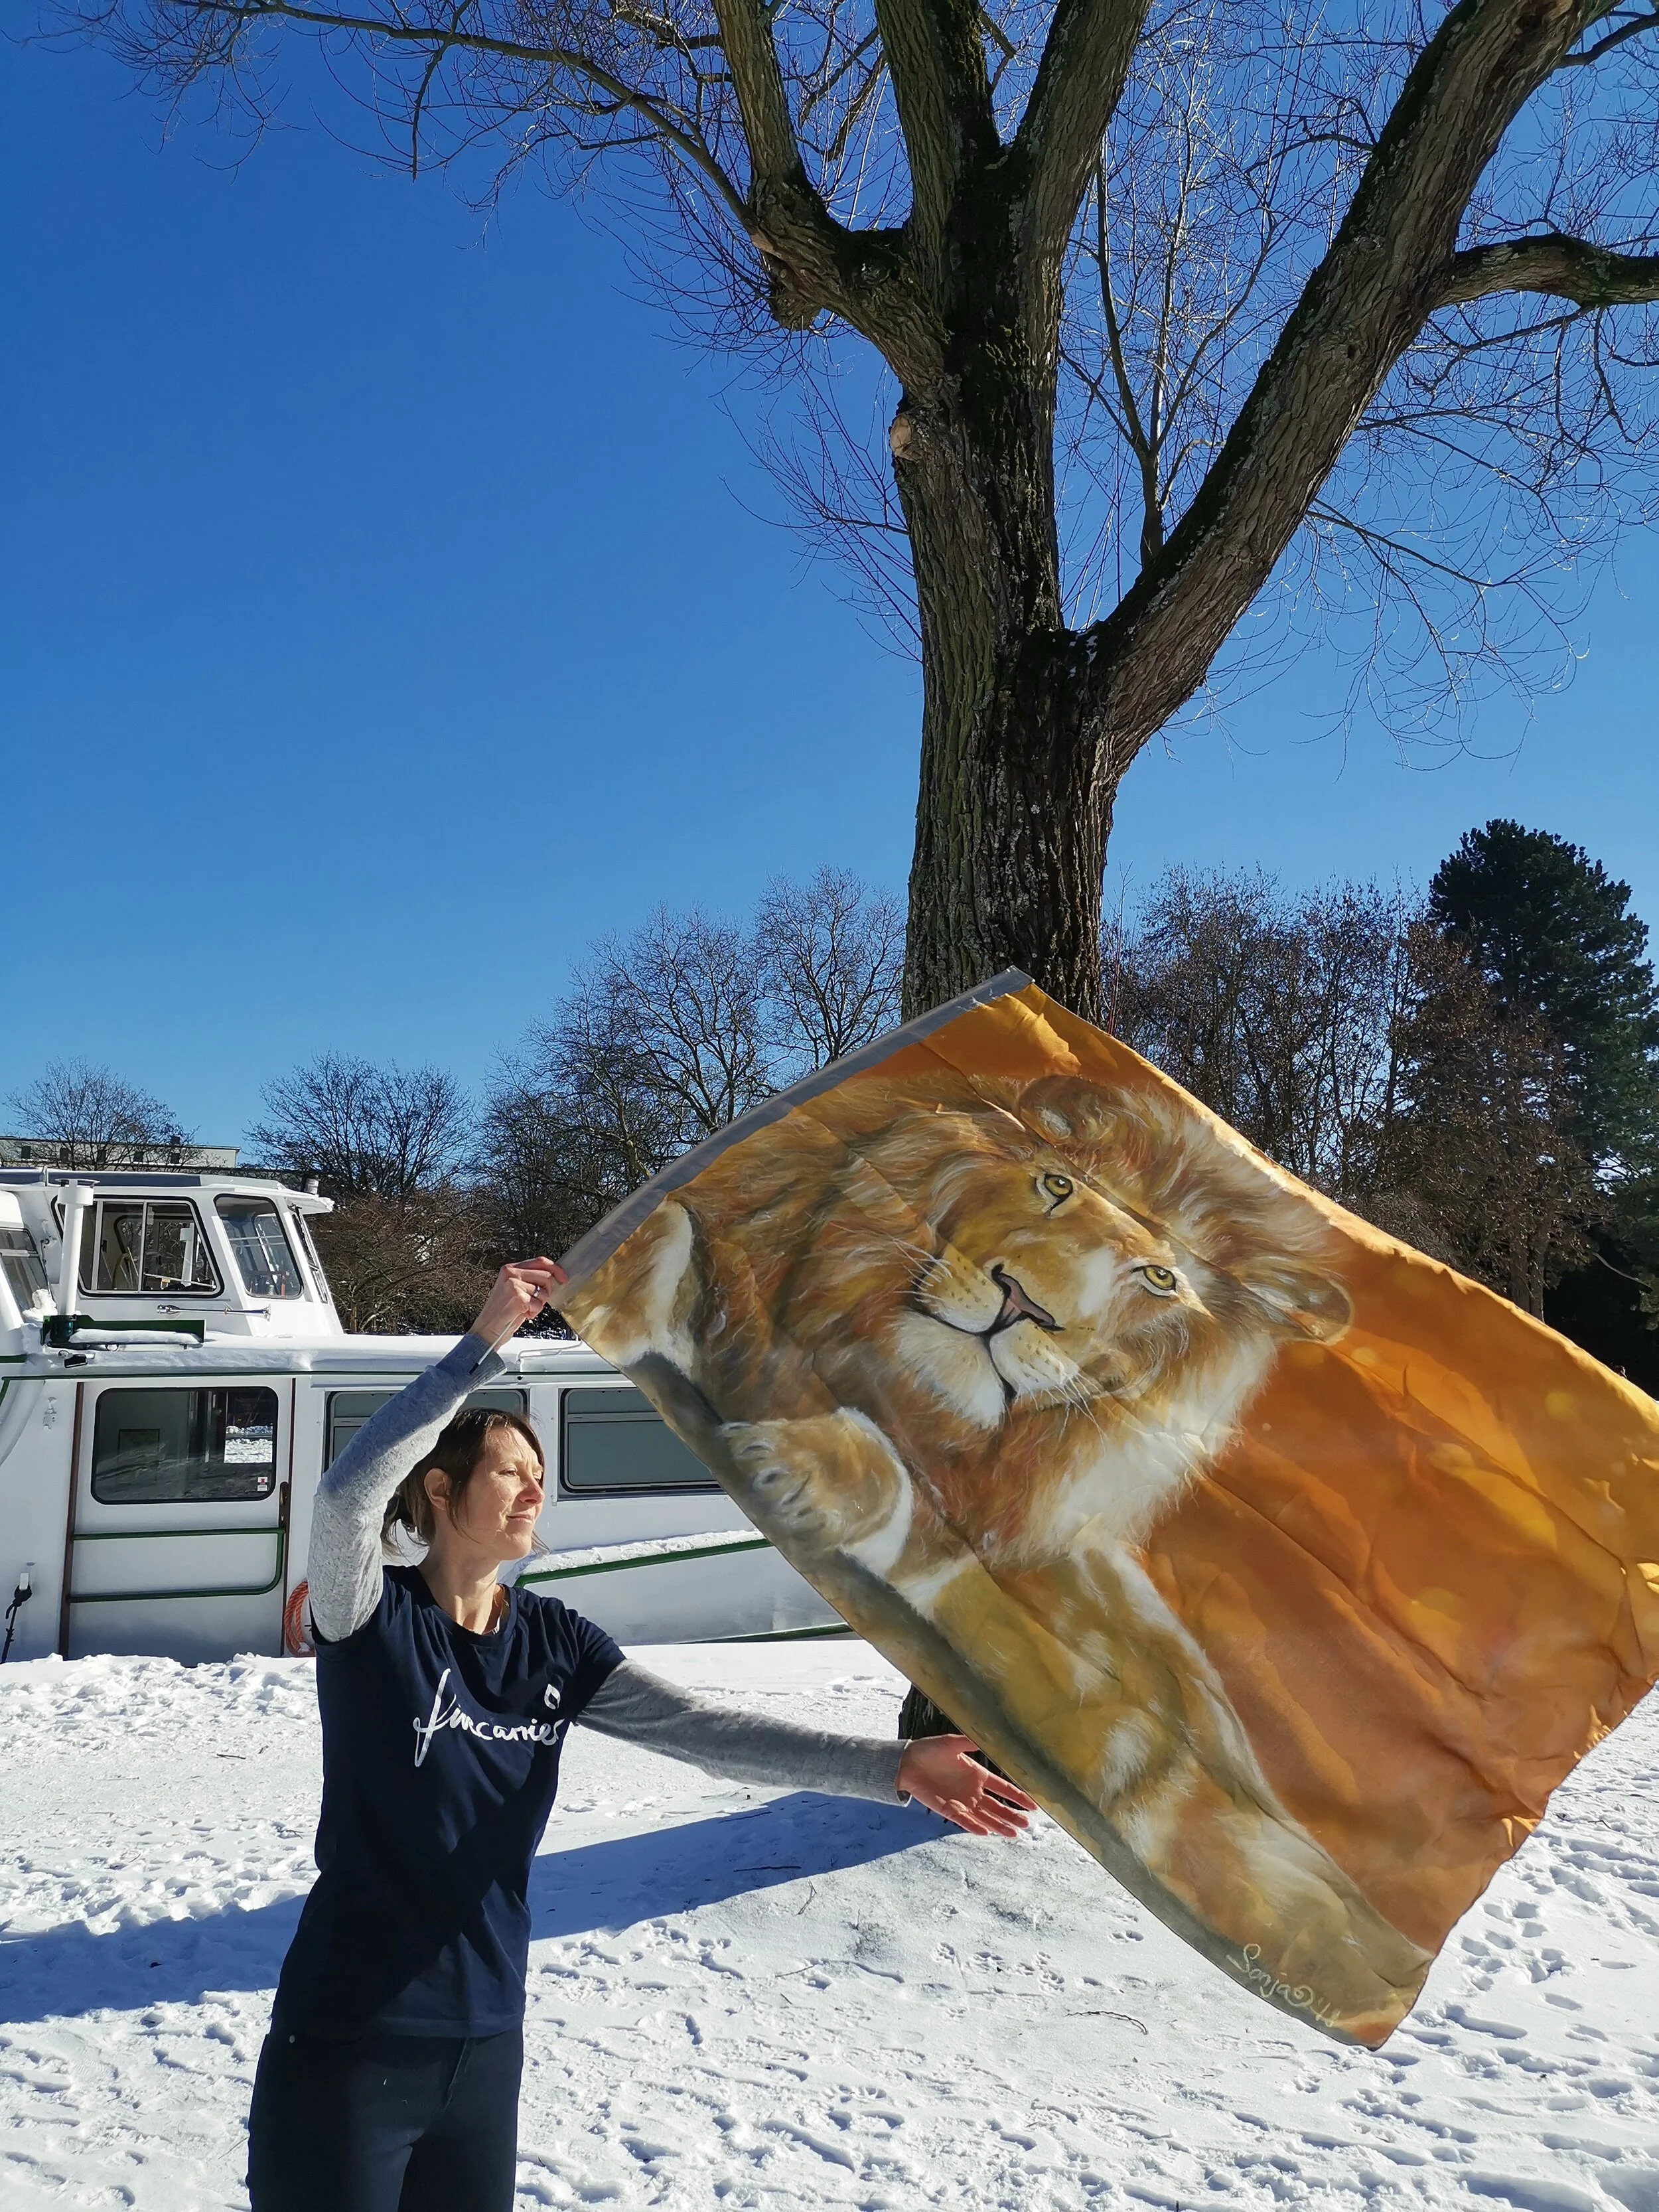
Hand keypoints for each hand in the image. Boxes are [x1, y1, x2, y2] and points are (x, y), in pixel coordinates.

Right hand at [470, 1260, 565, 1351]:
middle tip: (533, 1302)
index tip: (562, 1278)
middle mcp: (511, 1274)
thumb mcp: (513, 1289)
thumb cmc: (501, 1312)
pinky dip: (533, 1313)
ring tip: (523, 1309)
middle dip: (545, 1292)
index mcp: (510, 1268)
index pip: (540, 1261)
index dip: (555, 1269)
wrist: (486, 1330)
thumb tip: (553, 1277)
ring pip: (544, 1292)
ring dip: (538, 1305)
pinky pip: (539, 1305)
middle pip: (546, 1276)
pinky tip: (521, 1314)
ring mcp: (513, 1285)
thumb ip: (529, 1279)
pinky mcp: (518, 1298)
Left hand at [896, 1735, 1036, 1837]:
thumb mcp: (952, 1743)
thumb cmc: (930, 1750)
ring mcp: (962, 1802)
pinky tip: (986, 1832)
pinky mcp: (948, 1810)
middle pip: (997, 1807)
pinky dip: (974, 1826)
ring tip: (1013, 1834)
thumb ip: (970, 1741)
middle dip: (1011, 1816)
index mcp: (978, 1774)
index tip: (1033, 1805)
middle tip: (1026, 1825)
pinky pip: (964, 1821)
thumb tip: (991, 1736)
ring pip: (985, 1817)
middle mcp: (973, 1791)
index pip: (1003, 1788)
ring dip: (998, 1825)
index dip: (1018, 1796)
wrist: (907, 1762)